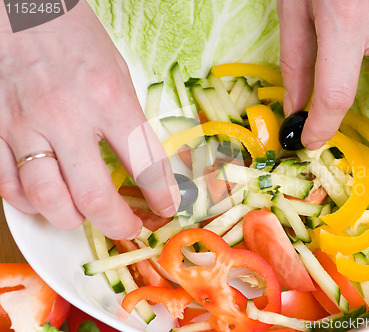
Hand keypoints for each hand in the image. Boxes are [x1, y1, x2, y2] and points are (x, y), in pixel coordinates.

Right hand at [0, 2, 179, 238]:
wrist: (22, 8)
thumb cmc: (75, 36)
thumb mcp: (117, 73)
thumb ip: (128, 121)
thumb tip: (144, 164)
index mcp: (108, 98)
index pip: (145, 163)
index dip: (161, 195)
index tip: (166, 208)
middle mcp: (67, 116)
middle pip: (95, 196)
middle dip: (118, 224)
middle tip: (129, 228)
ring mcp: (26, 125)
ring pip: (48, 199)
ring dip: (72, 219)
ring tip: (86, 217)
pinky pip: (8, 185)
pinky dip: (30, 203)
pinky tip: (46, 199)